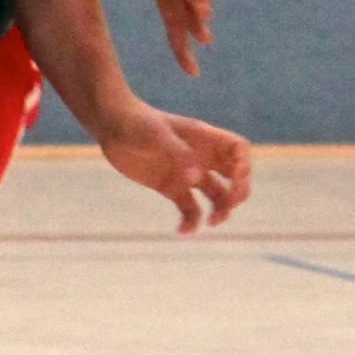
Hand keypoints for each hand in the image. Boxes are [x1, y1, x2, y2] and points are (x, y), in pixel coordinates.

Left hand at [98, 101, 251, 233]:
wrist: (111, 126)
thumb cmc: (136, 122)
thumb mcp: (155, 134)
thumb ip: (177, 153)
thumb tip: (197, 177)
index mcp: (204, 138)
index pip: (238, 150)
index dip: (244, 166)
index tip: (234, 181)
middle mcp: (200, 156)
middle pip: (235, 176)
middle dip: (237, 193)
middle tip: (225, 207)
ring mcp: (187, 173)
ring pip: (217, 196)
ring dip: (220, 210)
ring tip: (210, 223)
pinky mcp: (171, 188)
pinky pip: (190, 209)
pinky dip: (191, 222)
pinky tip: (183, 231)